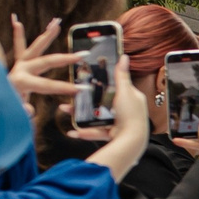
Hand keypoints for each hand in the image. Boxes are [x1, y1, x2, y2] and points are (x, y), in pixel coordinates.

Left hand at [5, 15, 73, 106]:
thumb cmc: (5, 110)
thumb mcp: (14, 115)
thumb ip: (23, 112)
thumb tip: (28, 109)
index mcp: (20, 82)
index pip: (47, 85)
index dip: (64, 88)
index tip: (80, 89)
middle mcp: (20, 70)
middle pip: (46, 61)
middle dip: (65, 59)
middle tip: (81, 56)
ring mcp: (19, 65)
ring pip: (35, 47)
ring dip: (47, 35)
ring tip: (56, 23)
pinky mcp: (17, 64)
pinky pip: (19, 47)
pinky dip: (18, 34)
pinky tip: (15, 20)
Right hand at [84, 60, 148, 180]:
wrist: (131, 141)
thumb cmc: (131, 115)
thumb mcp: (125, 91)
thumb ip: (122, 75)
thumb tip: (124, 57)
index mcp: (131, 97)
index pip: (116, 86)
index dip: (102, 82)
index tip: (88, 79)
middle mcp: (125, 109)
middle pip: (102, 101)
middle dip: (85, 100)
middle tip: (72, 96)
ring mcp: (118, 122)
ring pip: (95, 116)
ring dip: (80, 114)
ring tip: (66, 110)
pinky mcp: (112, 133)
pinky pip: (96, 131)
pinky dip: (84, 131)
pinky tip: (73, 131)